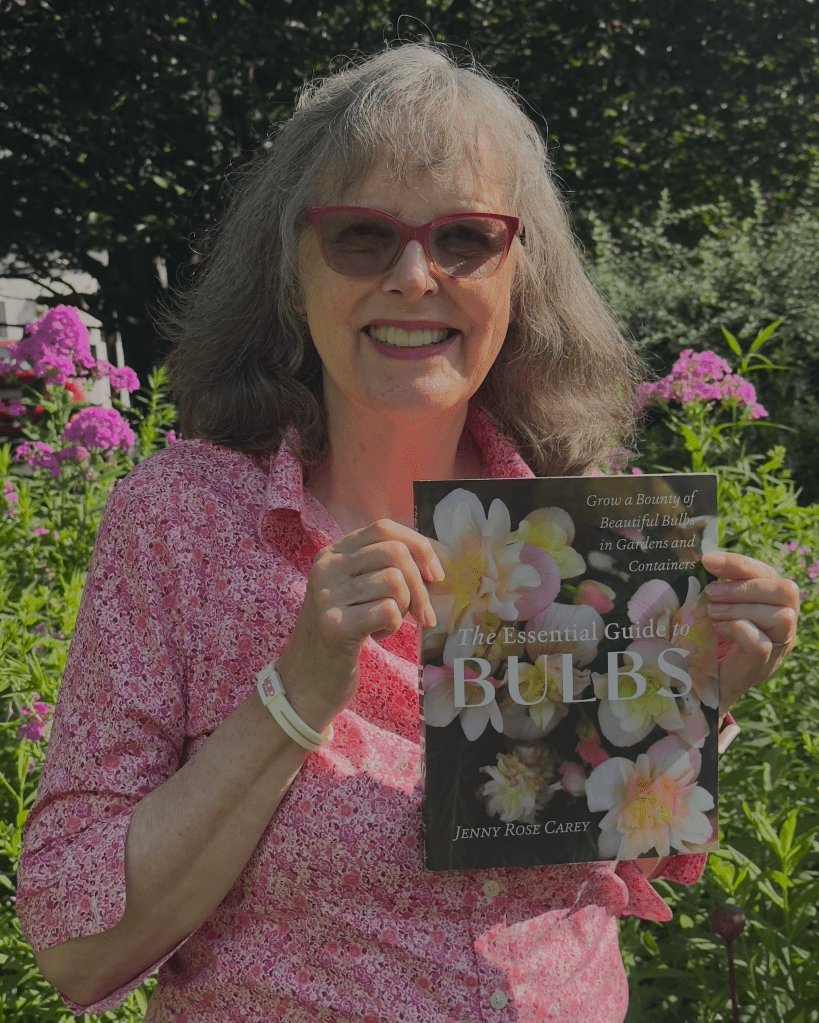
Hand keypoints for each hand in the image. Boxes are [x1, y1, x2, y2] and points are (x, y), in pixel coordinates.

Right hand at [275, 519, 444, 728]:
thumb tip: (432, 557)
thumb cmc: (342, 633)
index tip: (435, 575)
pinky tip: (376, 636)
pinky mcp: (335, 626)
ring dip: (404, 608)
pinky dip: (393, 626)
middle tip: (422, 614)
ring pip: (395, 582)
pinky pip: (388, 611)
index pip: (384, 528)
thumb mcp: (353, 591)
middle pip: (395, 553)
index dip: (418, 546)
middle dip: (420, 584)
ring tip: (385, 624)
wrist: (305, 681)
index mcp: (332, 554)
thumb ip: (380, 567)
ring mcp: (326, 596)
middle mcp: (326, 568)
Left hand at [702, 550, 799, 716]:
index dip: (740, 563)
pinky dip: (737, 629)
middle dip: (744, 586)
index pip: (768, 573)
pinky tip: (718, 629)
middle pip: (786, 591)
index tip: (708, 560)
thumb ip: (715, 588)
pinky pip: (762, 643)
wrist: (701, 683)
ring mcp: (777, 646)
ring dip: (739, 609)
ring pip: (779, 617)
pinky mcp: (763, 665)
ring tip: (712, 613)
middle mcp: (783, 623)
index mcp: (771, 602)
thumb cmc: (707, 639)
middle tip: (711, 593)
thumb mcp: (711, 607)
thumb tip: (704, 560)